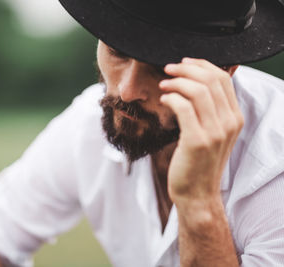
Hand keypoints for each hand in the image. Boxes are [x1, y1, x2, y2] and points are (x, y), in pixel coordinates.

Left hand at [159, 58, 243, 203]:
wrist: (197, 194)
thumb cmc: (198, 162)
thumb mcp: (212, 134)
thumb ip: (210, 111)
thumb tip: (195, 84)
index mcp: (235, 118)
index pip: (223, 78)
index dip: (202, 65)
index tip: (184, 63)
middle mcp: (229, 123)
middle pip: (211, 80)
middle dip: (187, 69)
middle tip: (168, 68)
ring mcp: (215, 133)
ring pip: (198, 91)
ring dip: (177, 82)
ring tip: (163, 84)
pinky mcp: (197, 141)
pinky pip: (183, 108)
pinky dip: (171, 98)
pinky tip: (164, 99)